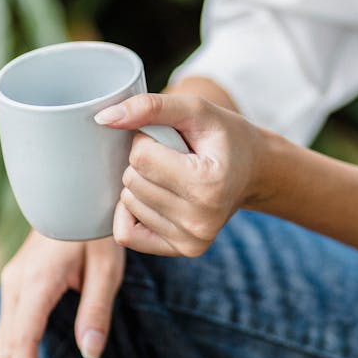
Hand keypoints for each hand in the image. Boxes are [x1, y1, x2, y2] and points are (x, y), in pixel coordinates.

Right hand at [0, 230, 124, 357]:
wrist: (76, 190)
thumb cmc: (96, 226)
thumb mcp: (108, 269)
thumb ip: (96, 312)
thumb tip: (90, 355)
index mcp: (35, 285)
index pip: (21, 348)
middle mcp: (15, 286)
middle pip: (7, 352)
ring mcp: (12, 283)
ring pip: (4, 342)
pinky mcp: (17, 282)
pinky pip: (11, 328)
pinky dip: (20, 357)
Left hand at [94, 92, 263, 256]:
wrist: (253, 172)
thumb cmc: (224, 137)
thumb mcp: (196, 110)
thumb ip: (151, 107)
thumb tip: (104, 119)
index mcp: (209, 184)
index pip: (140, 157)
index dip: (147, 139)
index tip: (171, 138)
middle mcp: (201, 220)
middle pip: (132, 181)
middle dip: (143, 162)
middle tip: (173, 158)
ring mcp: (191, 240)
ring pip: (129, 203)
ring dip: (142, 184)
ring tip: (172, 177)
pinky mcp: (181, 251)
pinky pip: (126, 233)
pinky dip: (132, 212)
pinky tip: (156, 198)